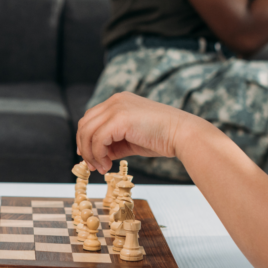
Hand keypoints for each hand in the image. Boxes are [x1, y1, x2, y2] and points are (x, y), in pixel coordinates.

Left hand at [76, 92, 200, 173]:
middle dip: (84, 147)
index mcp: (119, 101)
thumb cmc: (163, 137)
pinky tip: (107, 164)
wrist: (183, 134)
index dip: (85, 138)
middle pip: (85, 123)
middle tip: (92, 165)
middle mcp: (115, 100)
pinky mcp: (120, 118)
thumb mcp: (132, 138)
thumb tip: (99, 155)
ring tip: (101, 167)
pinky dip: (98, 154)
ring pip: (88, 131)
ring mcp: (117, 107)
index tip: (89, 156)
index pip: (91, 118)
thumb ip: (114, 143)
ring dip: (90, 153)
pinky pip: (98, 139)